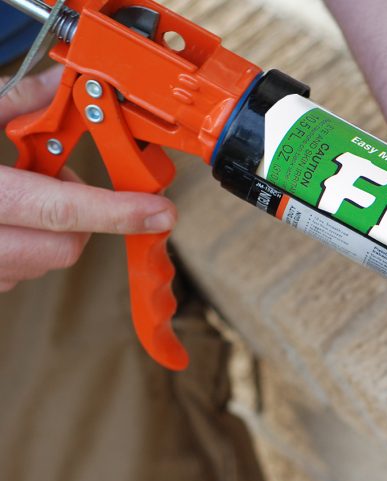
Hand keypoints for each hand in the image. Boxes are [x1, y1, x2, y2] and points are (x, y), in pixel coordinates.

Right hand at [0, 66, 175, 291]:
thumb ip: (6, 105)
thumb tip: (57, 85)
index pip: (58, 211)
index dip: (116, 212)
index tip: (159, 212)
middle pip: (63, 250)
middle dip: (79, 222)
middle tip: (58, 181)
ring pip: (42, 265)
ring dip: (48, 235)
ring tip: (16, 198)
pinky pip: (15, 277)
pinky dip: (21, 251)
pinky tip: (0, 223)